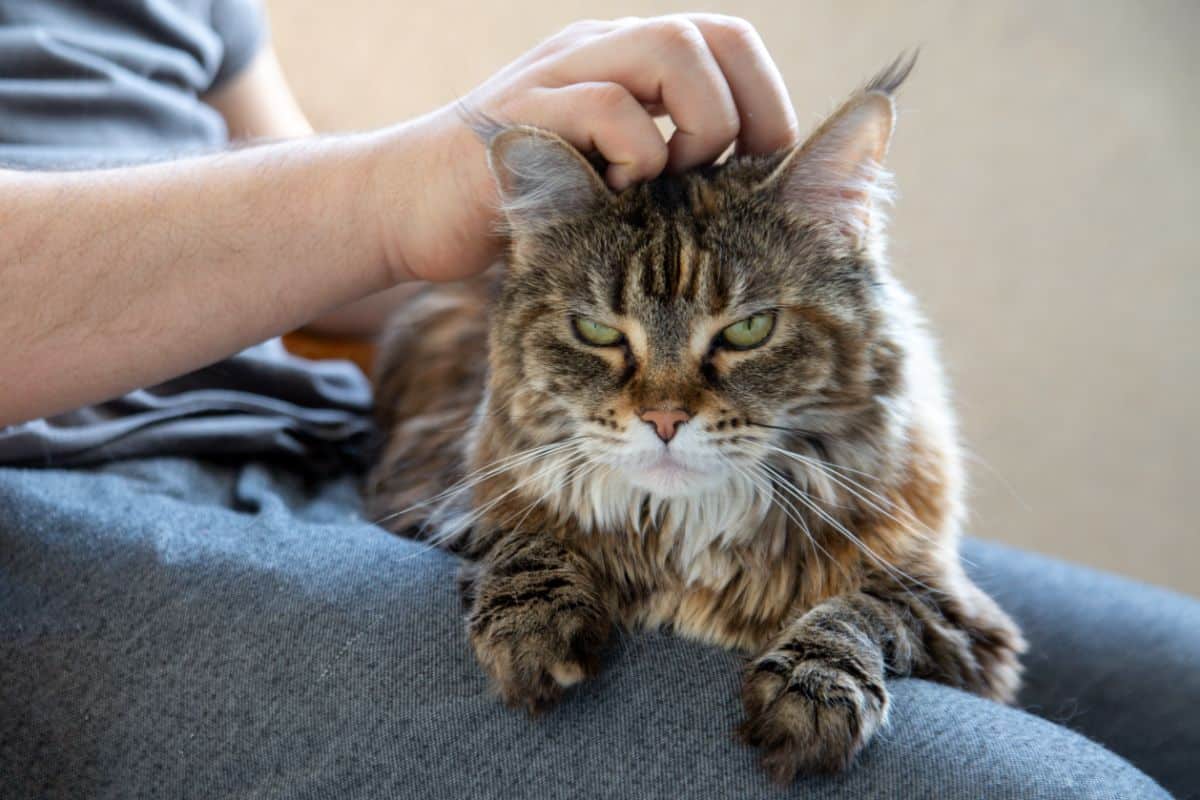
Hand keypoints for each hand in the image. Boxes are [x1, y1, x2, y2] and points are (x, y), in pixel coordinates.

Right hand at [373, 15, 799, 282]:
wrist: (406, 207)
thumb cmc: (515, 203)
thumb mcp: (601, 171)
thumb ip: (658, 158)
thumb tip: (742, 187)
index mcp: (622, 60)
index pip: (727, 42)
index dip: (766, 102)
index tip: (764, 171)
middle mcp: (596, 52)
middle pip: (712, 36)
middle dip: (748, 113)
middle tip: (733, 179)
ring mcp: (558, 75)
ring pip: (672, 51)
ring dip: (700, 127)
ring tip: (673, 184)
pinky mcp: (525, 115)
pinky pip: (610, 108)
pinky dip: (636, 156)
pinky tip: (618, 199)